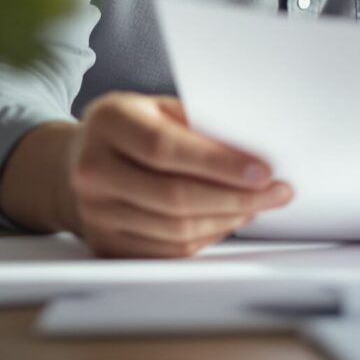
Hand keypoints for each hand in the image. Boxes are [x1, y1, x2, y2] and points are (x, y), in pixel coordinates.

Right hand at [40, 93, 293, 256]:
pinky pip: (169, 251)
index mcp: (108, 123)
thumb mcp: (159, 108)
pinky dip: (208, 237)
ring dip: (228, 219)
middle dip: (236, 197)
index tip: (263, 171)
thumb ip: (199, 125)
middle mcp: (93, 170)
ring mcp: (95, 213)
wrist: (81, 161)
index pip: (165, 148)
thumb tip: (255, 151)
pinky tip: (230, 220)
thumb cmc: (134, 129)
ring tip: (260, 204)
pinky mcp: (107, 244)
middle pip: (174, 196)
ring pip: (175, 229)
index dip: (219, 163)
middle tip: (277, 192)